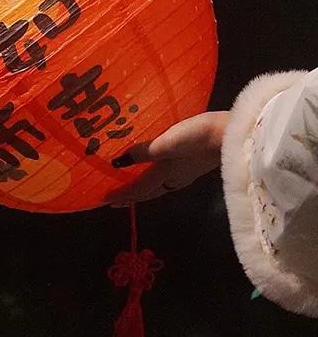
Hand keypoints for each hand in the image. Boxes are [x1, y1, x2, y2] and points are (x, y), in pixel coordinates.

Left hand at [105, 111, 229, 205]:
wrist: (234, 135)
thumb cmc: (198, 138)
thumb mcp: (167, 143)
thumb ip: (144, 151)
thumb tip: (117, 162)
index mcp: (164, 175)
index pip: (137, 189)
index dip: (120, 195)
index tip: (102, 200)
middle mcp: (173, 178)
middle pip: (147, 191)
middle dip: (129, 197)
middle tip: (113, 201)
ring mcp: (185, 172)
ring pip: (157, 186)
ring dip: (141, 188)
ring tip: (129, 187)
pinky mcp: (194, 164)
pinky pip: (166, 177)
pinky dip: (153, 178)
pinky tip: (155, 169)